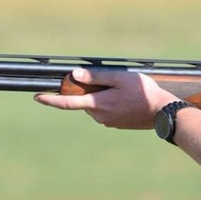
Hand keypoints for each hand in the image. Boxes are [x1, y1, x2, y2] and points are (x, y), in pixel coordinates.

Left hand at [33, 68, 176, 128]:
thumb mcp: (121, 78)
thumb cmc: (144, 93)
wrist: (163, 113)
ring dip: (102, 97)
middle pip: (85, 101)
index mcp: (98, 104)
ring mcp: (108, 122)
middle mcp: (100, 116)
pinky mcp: (116, 124)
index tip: (37, 97)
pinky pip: (106, 111)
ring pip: (96, 106)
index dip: (51, 99)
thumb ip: (97, 76)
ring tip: (124, 91)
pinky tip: (127, 99)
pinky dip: (111, 103)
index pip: (68, 103)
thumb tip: (74, 75)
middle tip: (110, 82)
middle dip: (90, 91)